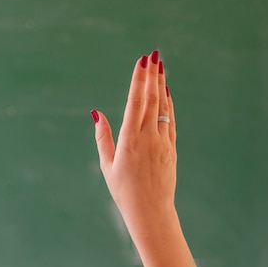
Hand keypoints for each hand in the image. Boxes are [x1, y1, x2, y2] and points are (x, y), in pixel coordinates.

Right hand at [92, 51, 176, 235]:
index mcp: (129, 140)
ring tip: (160, 66)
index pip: (135, 102)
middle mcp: (148, 137)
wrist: (151, 211)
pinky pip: (170, 120)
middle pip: (151, 99)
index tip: (142, 61)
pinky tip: (166, 92)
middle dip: (151, 74)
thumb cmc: (124, 191)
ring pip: (163, 107)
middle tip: (153, 54)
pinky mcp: (171, 148)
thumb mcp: (107, 165)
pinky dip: (168, 103)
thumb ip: (103, 137)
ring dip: (161, 85)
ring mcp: (162, 142)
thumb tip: (96, 113)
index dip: (139, 79)